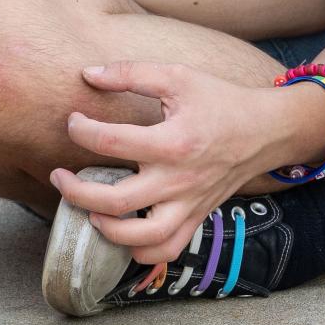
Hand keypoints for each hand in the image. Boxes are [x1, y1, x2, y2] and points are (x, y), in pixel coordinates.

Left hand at [47, 62, 324, 264]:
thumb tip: (88, 74)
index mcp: (173, 141)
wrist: (266, 131)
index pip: (111, 142)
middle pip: (115, 201)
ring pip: (140, 237)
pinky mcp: (196, 218)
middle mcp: (179, 180)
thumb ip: (131, 73)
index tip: (73, 122)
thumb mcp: (178, 76)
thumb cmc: (220, 101)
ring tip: (87, 211)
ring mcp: (188, 205)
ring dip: (104, 229)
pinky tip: (121, 234)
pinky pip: (165, 250)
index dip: (80, 130)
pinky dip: (139, 251)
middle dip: (76, 192)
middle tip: (58, 177)